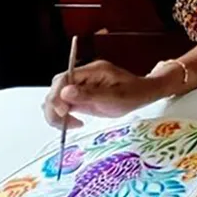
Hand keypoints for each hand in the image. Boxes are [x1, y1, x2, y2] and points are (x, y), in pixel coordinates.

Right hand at [42, 60, 163, 129]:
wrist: (143, 94)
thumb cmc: (133, 94)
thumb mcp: (115, 96)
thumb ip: (90, 95)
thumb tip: (65, 92)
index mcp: (92, 71)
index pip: (64, 78)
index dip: (57, 94)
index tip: (63, 111)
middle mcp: (83, 76)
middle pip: (55, 88)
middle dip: (54, 107)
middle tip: (64, 123)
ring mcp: (80, 86)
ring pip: (56, 97)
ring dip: (56, 113)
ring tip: (70, 125)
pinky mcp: (80, 97)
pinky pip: (63, 105)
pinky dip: (62, 116)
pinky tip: (74, 124)